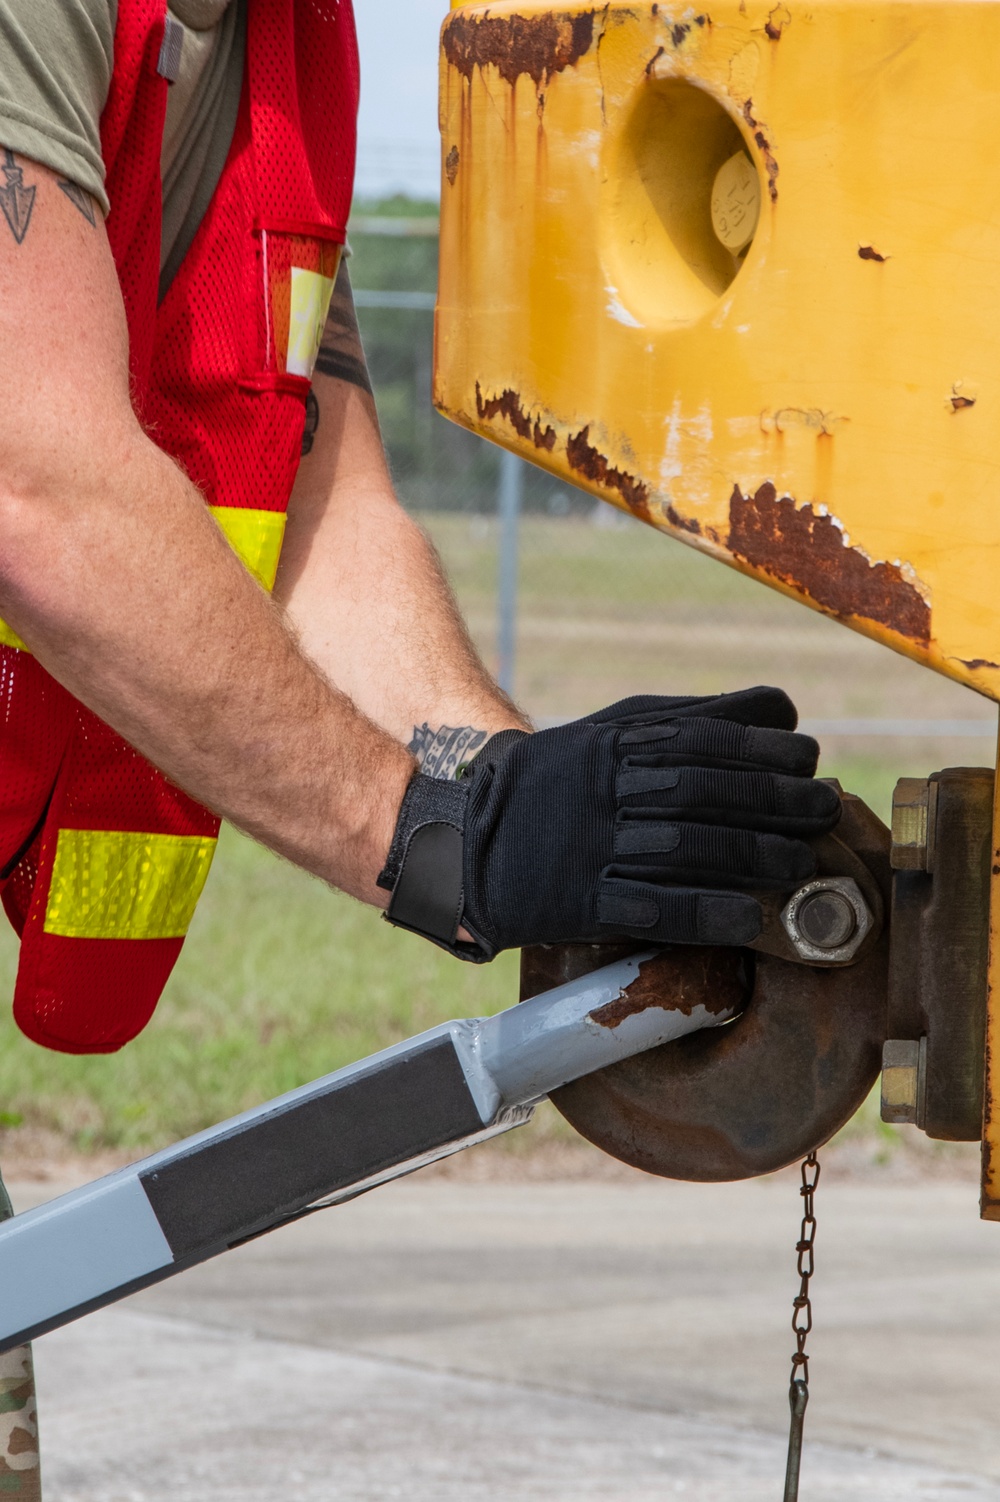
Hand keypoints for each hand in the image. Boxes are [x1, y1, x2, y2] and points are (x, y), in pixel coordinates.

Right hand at [378, 686, 840, 960]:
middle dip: (774, 800)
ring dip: (752, 856)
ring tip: (799, 864)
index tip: (806, 758)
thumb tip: (778, 710)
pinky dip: (703, 913)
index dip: (764, 747)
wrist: (465, 839)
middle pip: (703, 791)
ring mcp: (589, 846)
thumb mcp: (610, 731)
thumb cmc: (559, 781)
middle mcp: (602, 789)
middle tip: (823, 810)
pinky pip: (648, 908)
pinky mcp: (577, 901)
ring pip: (684, 848)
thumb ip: (687, 719)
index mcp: (614, 743)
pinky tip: (746, 919)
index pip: (703, 737)